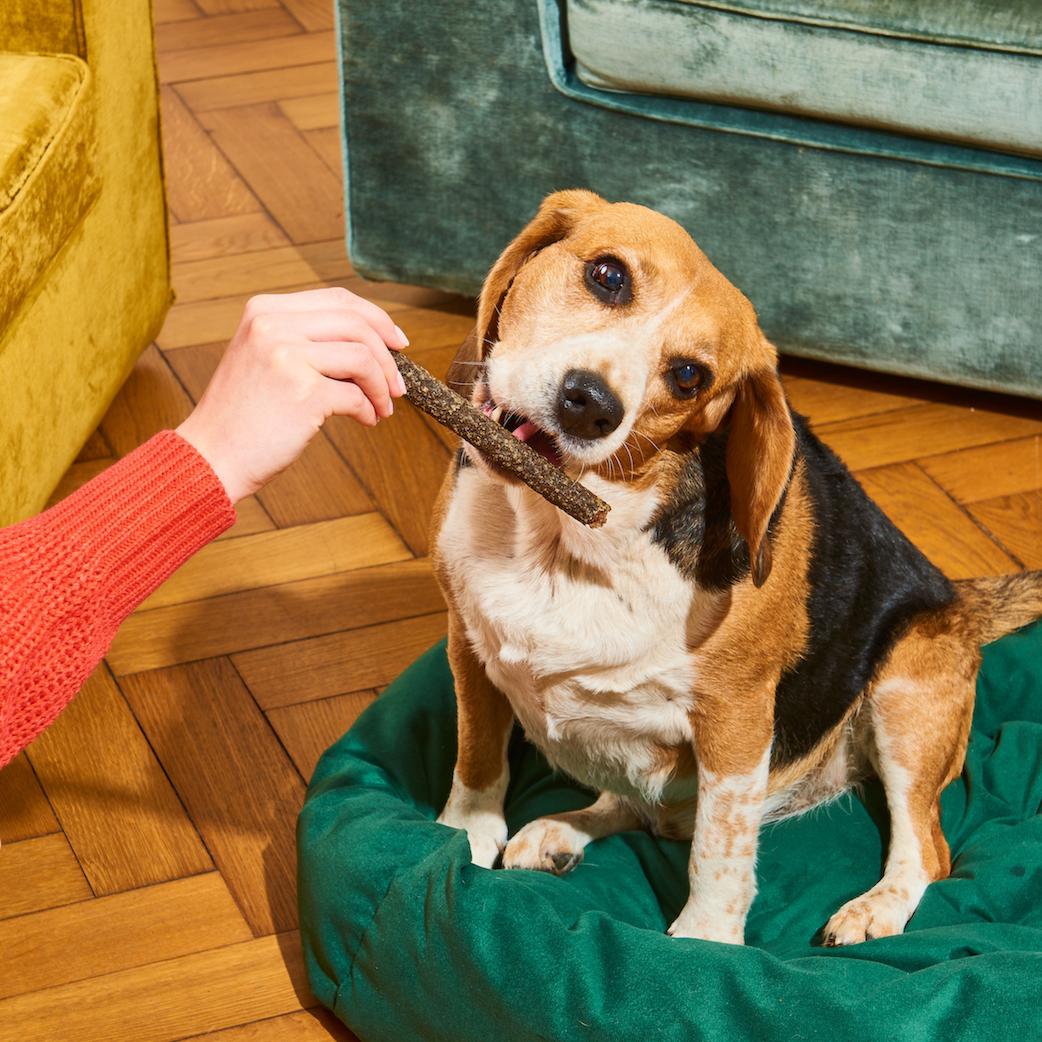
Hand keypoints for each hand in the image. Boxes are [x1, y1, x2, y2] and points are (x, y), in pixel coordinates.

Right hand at [176, 287, 408, 502]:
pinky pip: (356, 395)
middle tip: (399, 384)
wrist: (211, 457)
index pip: (338, 300)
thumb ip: (305, 339)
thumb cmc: (244, 415)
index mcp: (265, 310)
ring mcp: (287, 356)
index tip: (398, 342)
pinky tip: (366, 421)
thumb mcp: (264, 357)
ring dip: (382, 386)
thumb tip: (373, 341)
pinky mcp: (303, 392)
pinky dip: (369, 410)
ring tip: (384, 407)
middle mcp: (273, 325)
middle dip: (388, 356)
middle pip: (357, 324)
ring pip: (363, 357)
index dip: (377, 319)